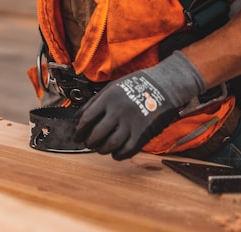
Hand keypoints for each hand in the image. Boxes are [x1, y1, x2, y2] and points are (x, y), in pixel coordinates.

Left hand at [73, 51, 205, 159]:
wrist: (163, 86)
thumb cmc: (136, 85)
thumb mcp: (112, 87)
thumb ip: (95, 101)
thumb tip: (79, 117)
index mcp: (108, 98)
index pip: (86, 119)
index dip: (79, 131)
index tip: (77, 136)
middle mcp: (118, 111)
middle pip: (97, 134)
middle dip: (89, 142)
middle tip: (88, 144)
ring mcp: (131, 122)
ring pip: (111, 144)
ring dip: (102, 149)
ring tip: (100, 148)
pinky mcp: (143, 132)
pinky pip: (128, 149)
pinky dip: (119, 155)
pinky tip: (115, 153)